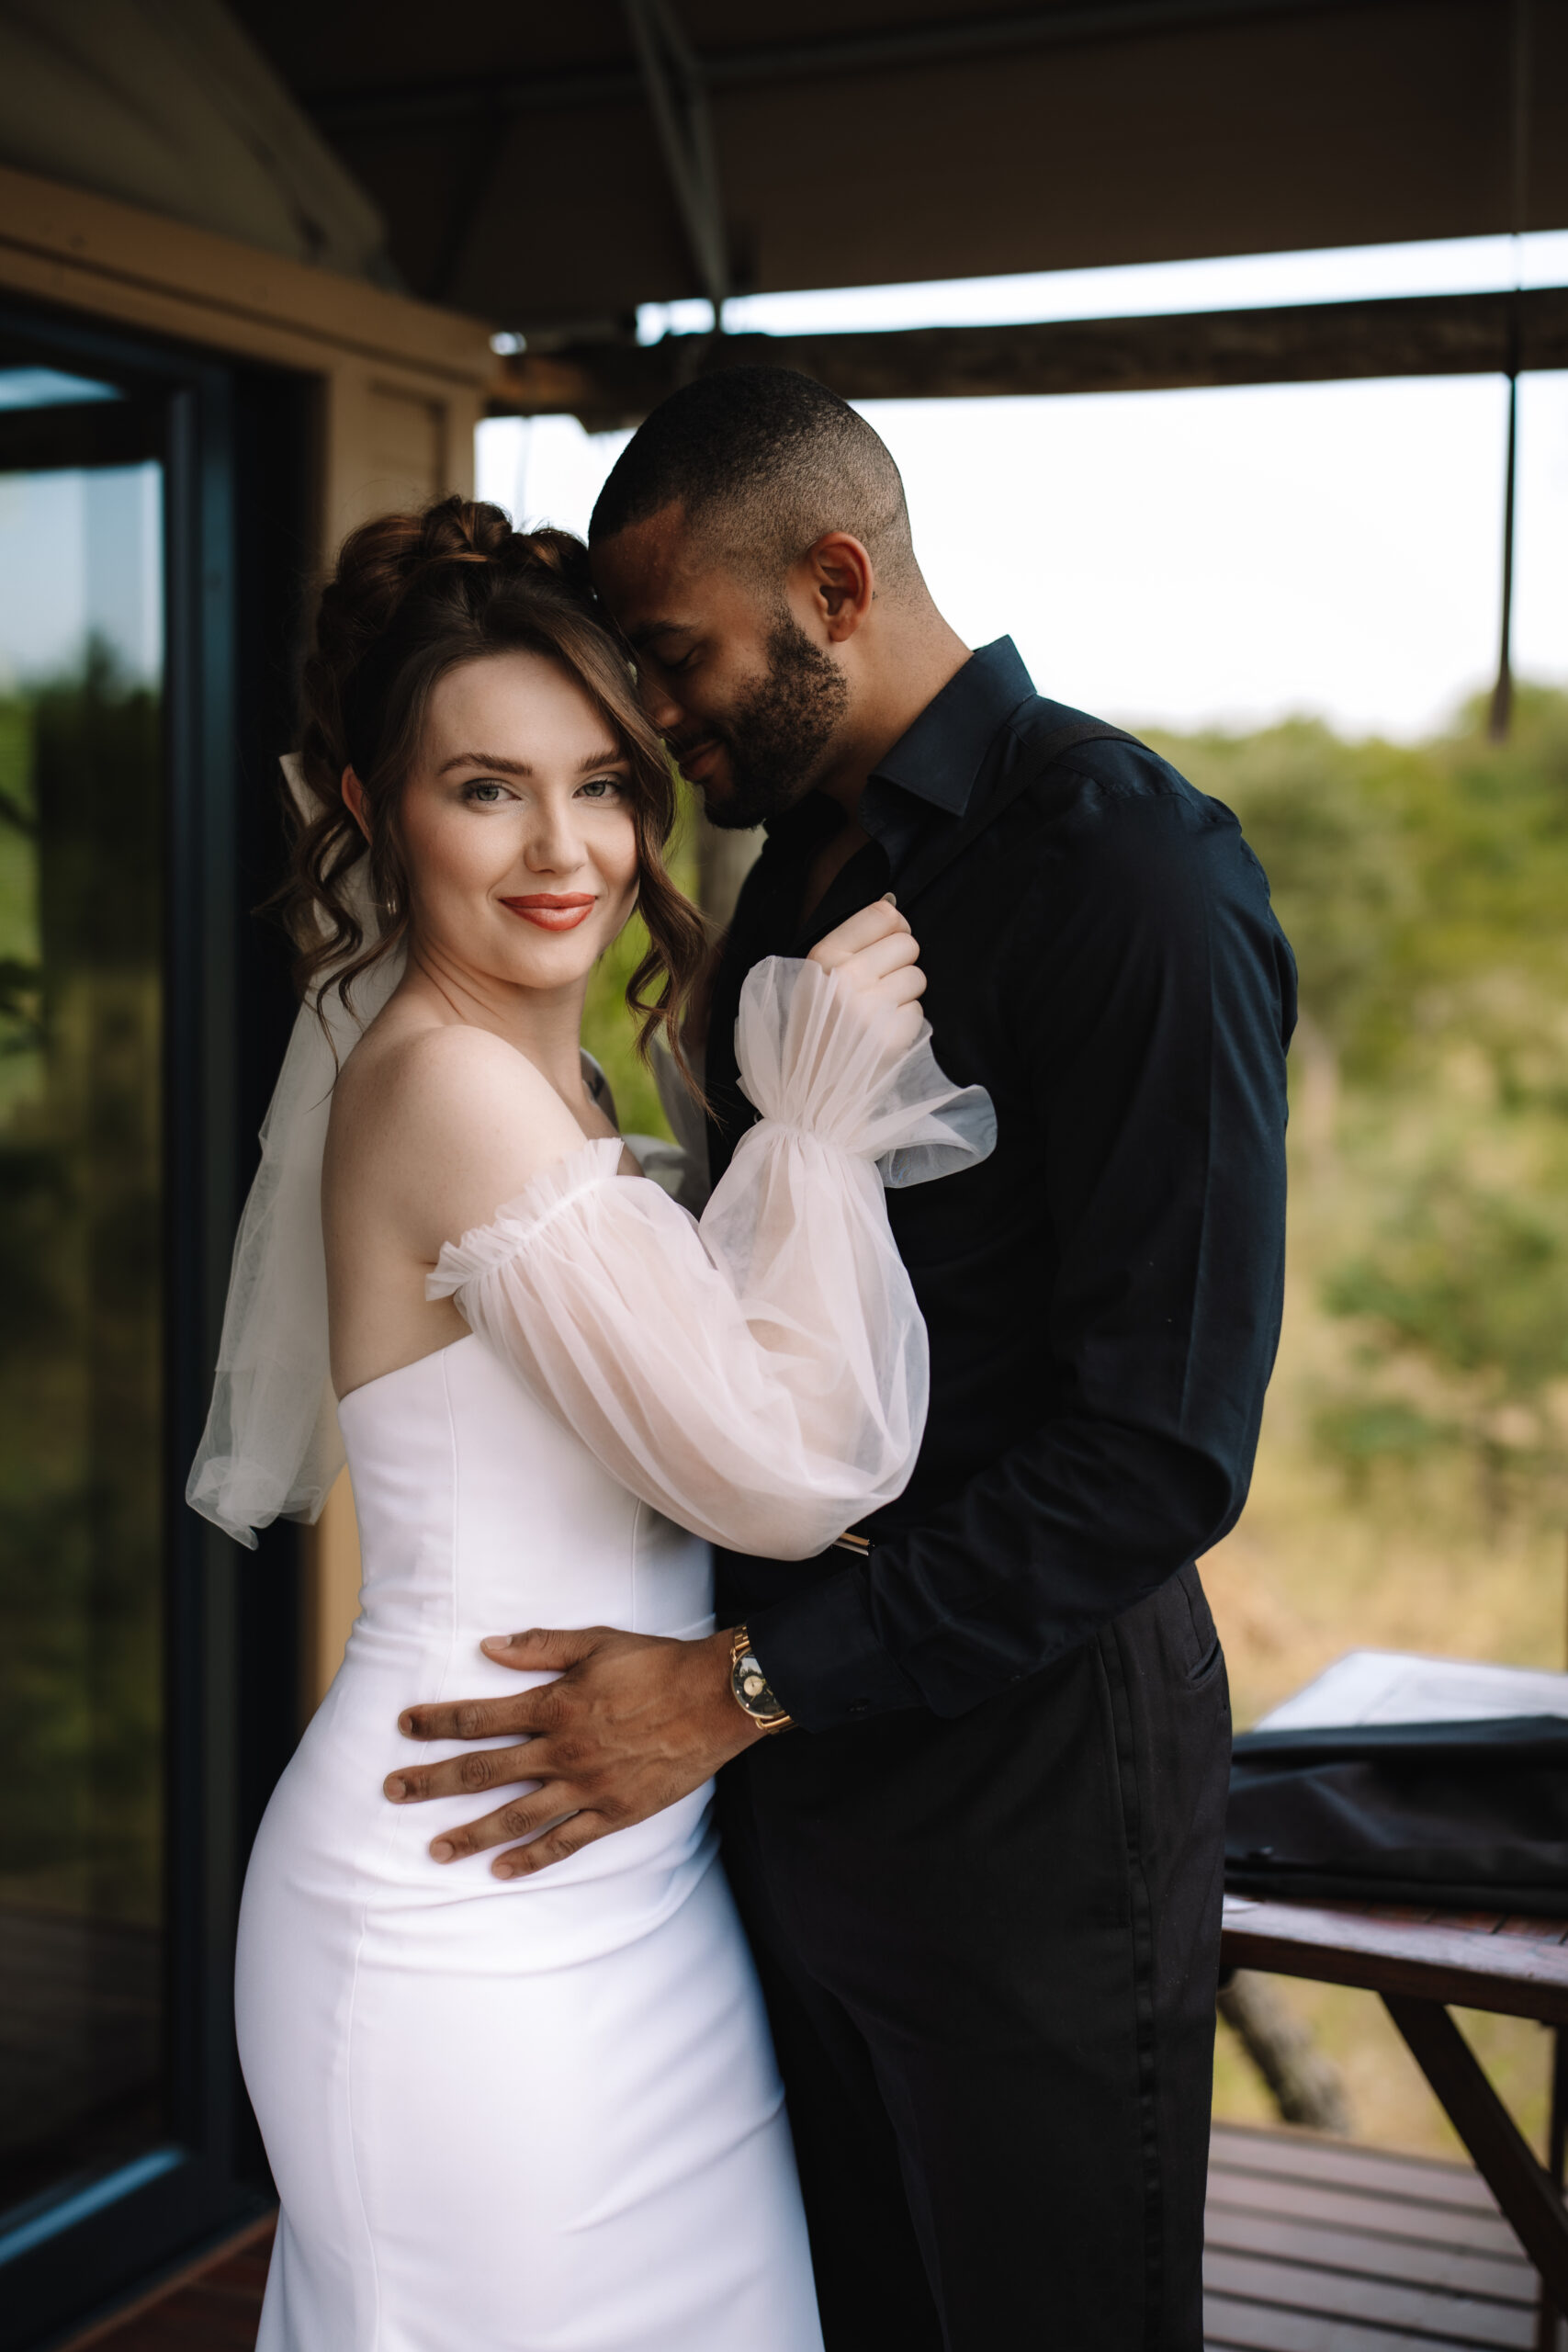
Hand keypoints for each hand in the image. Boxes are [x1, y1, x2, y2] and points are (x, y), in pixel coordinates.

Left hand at [383, 1626, 765, 1877]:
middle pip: (484, 1771)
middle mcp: (563, 1750)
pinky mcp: (615, 1813)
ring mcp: (588, 1787)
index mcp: (555, 1705)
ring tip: (434, 1849)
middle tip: (393, 1792)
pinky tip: (501, 1871)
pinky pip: (566, 1842)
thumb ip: (540, 1647)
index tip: (404, 1726)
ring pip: (517, 1816)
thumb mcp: (597, 1641)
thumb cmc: (658, 1663)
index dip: (438, 1721)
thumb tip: (488, 1646)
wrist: (718, 1698)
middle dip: (434, 1782)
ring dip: (470, 1833)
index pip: (480, 1717)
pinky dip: (532, 1859)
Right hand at [808, 896, 925, 1051]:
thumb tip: (894, 907)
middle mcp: (846, 977)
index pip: (884, 915)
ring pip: (917, 977)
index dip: (894, 929)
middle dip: (900, 964)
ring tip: (877, 1013)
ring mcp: (870, 1008)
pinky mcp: (891, 1036)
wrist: (812, 1086)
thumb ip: (851, 942)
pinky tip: (880, 1034)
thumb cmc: (817, 1027)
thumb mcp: (816, 976)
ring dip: (904, 995)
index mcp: (825, 956)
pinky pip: (918, 1011)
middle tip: (878, 988)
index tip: (886, 947)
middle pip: (907, 944)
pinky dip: (904, 1022)